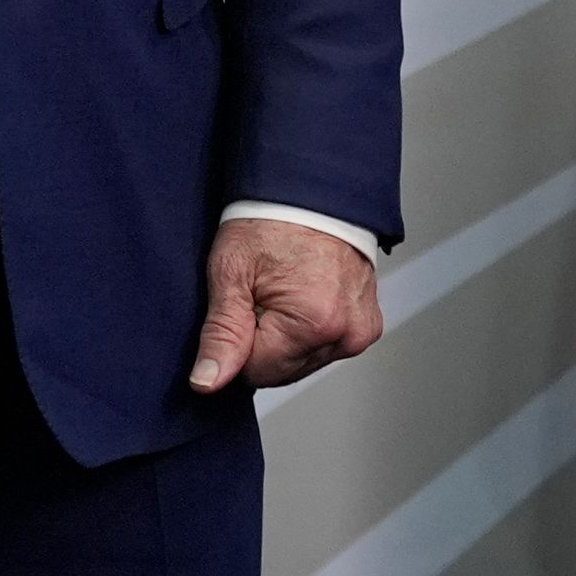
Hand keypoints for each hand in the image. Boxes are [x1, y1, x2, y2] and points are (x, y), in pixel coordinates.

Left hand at [186, 216, 383, 392]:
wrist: (311, 193)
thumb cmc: (270, 223)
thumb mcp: (231, 272)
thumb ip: (221, 334)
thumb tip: (207, 383)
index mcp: (314, 323)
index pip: (256, 372)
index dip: (238, 343)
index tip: (241, 305)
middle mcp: (346, 334)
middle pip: (282, 372)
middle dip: (262, 341)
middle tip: (261, 295)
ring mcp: (360, 332)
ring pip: (302, 363)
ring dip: (285, 338)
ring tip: (283, 292)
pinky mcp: (367, 328)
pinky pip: (325, 349)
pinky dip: (308, 332)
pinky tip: (302, 298)